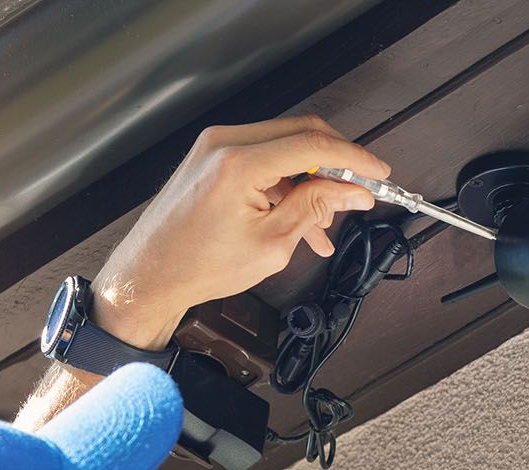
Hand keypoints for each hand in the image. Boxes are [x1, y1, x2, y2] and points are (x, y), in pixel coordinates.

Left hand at [90, 114, 391, 348]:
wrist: (150, 276)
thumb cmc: (198, 267)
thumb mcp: (271, 244)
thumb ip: (315, 207)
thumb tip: (351, 190)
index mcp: (240, 162)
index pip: (314, 144)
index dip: (355, 158)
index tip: (378, 172)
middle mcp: (225, 143)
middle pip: (301, 135)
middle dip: (336, 165)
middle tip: (358, 192)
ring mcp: (215, 147)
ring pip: (283, 149)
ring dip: (310, 181)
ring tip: (324, 226)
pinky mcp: (211, 158)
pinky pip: (262, 161)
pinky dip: (285, 186)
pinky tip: (300, 221)